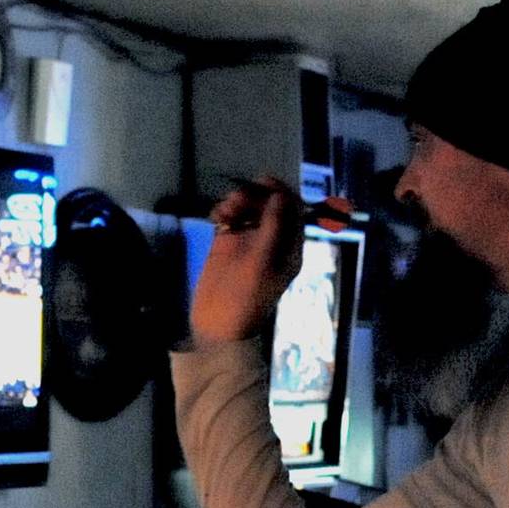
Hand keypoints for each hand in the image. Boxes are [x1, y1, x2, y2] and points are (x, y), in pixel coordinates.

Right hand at [190, 177, 306, 343]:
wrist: (217, 325)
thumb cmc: (245, 298)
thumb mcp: (262, 262)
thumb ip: (272, 227)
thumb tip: (279, 196)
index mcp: (289, 248)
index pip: (292, 211)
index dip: (281, 193)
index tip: (263, 182)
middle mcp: (271, 241)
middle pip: (269, 205)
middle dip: (255, 197)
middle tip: (237, 199)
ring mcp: (248, 241)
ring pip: (248, 208)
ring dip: (237, 202)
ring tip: (224, 210)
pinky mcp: (226, 243)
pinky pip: (229, 217)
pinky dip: (223, 211)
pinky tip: (216, 216)